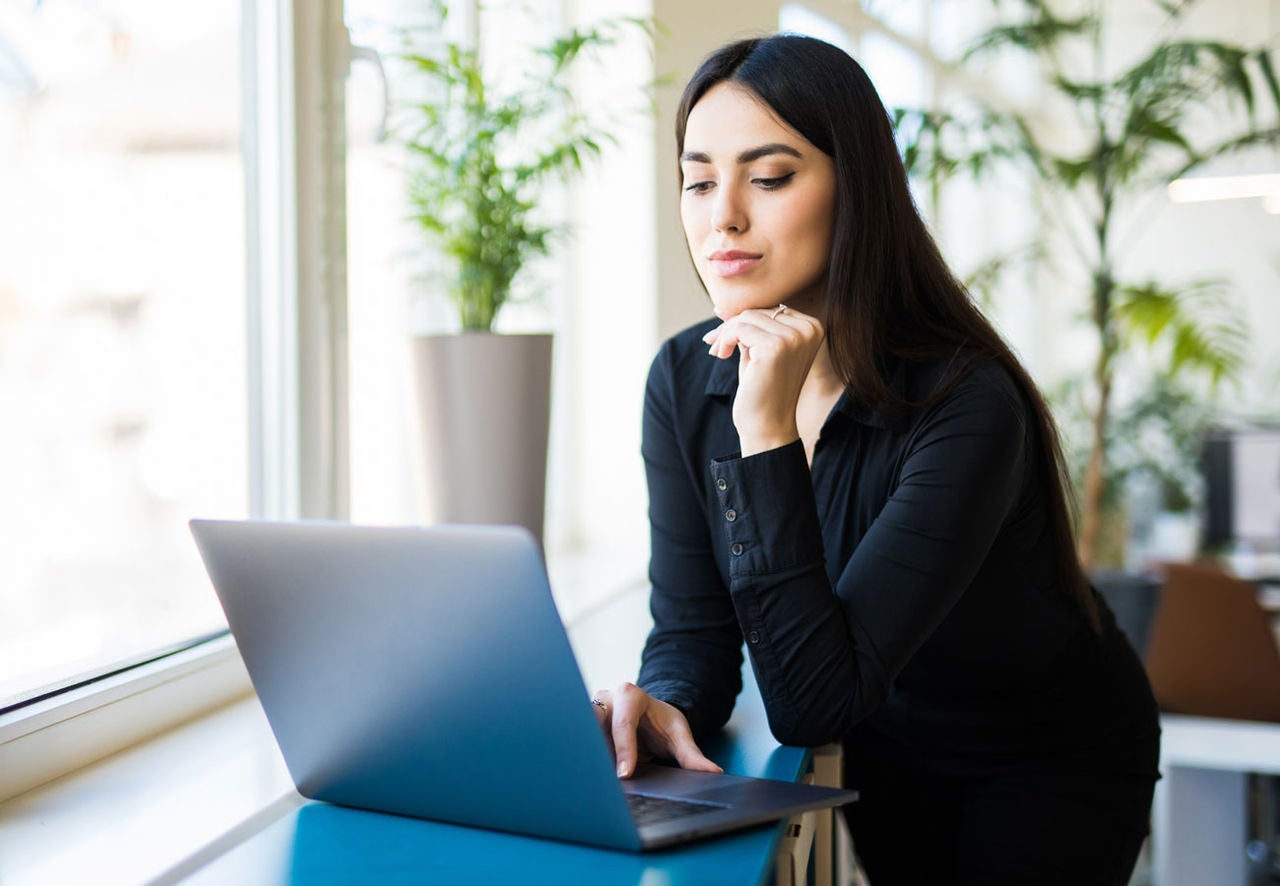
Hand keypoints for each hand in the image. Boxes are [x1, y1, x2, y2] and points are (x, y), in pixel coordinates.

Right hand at [592, 683, 722, 779]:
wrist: (649, 715)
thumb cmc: (662, 722)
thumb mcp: (679, 734)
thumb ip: (692, 755)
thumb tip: (713, 773)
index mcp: (630, 695)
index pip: (624, 723)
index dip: (624, 749)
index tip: (625, 775)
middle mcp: (606, 700)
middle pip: (592, 722)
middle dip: (593, 746)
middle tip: (597, 775)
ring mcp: (590, 713)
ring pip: (581, 734)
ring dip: (584, 757)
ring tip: (589, 780)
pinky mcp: (583, 729)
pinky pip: (579, 745)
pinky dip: (582, 761)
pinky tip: (585, 778)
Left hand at [702, 305, 824, 456]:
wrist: (767, 426)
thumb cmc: (762, 391)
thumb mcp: (757, 352)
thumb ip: (747, 327)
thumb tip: (721, 305)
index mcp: (813, 328)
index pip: (771, 309)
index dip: (743, 321)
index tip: (723, 336)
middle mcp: (809, 330)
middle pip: (758, 311)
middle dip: (731, 327)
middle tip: (715, 346)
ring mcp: (795, 337)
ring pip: (746, 317)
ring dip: (726, 333)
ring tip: (718, 352)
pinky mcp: (776, 346)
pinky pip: (740, 328)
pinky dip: (725, 339)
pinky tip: (721, 355)